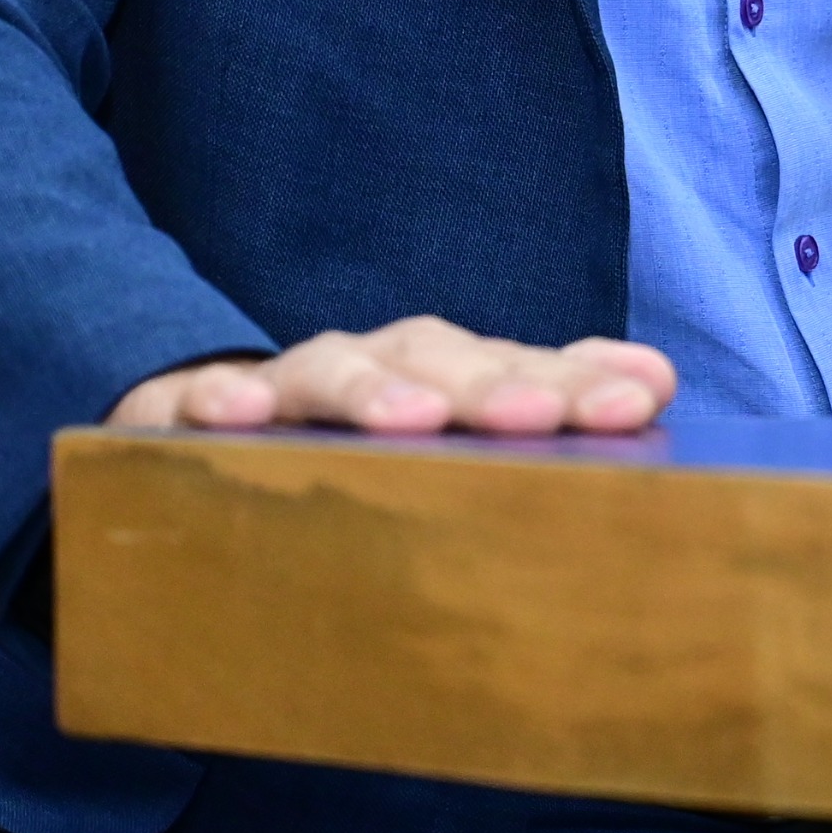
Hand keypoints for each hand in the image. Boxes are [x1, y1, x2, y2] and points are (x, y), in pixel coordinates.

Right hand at [109, 317, 675, 436]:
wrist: (185, 459)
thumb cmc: (346, 472)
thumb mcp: (443, 463)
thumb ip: (540, 429)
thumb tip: (657, 388)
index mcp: (439, 384)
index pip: (517, 371)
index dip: (578, 379)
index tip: (644, 396)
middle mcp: (366, 372)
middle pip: (435, 360)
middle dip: (491, 383)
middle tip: (542, 414)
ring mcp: (273, 390)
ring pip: (327, 369)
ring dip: (370, 386)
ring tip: (408, 418)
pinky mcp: (173, 417)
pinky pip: (187, 399)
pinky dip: (211, 397)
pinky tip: (233, 413)